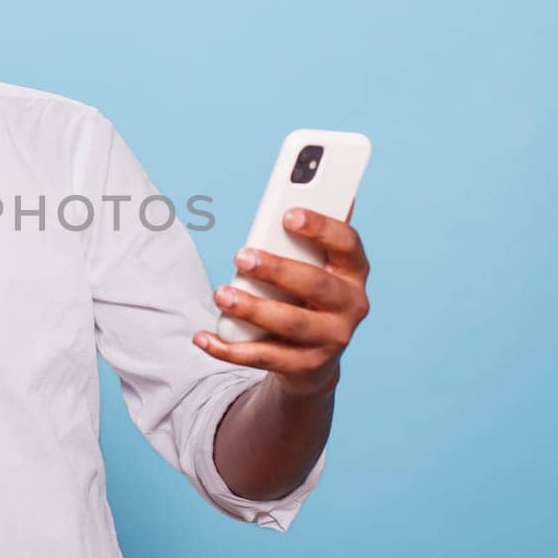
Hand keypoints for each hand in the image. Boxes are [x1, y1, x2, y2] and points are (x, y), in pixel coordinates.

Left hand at [192, 200, 370, 396]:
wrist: (313, 357)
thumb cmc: (308, 294)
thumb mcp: (315, 262)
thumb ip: (312, 234)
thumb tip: (322, 190)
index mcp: (353, 271)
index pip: (347, 244)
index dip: (321, 228)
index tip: (287, 215)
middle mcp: (351, 306)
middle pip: (316, 285)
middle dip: (277, 269)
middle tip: (241, 256)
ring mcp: (331, 339)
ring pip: (291, 324)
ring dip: (253, 309)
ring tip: (221, 295)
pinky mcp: (306, 367)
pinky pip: (265, 358)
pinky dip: (230, 349)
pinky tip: (204, 337)